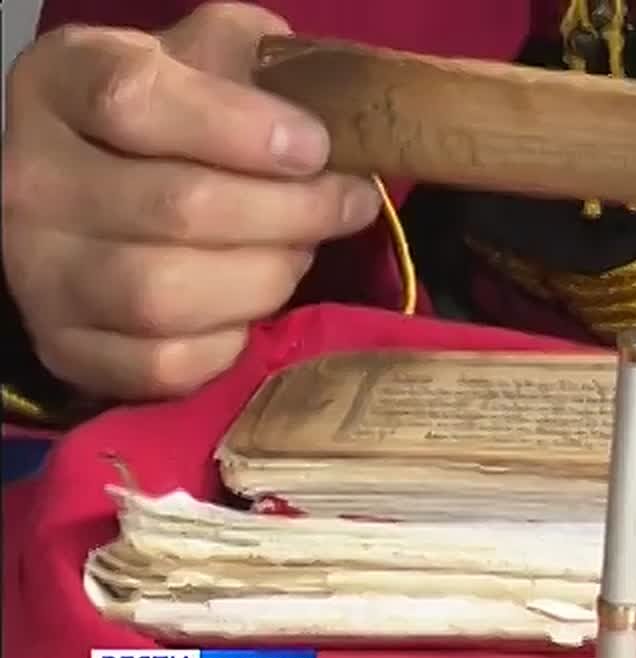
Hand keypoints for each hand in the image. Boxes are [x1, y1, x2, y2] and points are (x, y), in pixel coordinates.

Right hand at [2, 2, 381, 399]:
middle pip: (177, 207)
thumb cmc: (180, 116)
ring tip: (299, 252)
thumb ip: (262, 63)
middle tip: (346, 205)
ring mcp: (38, 271)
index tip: (315, 147)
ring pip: (169, 294)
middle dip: (292, 212)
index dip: (240, 129)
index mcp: (62, 82)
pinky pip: (165, 365)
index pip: (133, 101)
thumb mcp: (211, 56)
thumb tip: (337, 114)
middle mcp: (31, 178)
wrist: (106, 187)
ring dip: (266, 277)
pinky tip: (250, 307)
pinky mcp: (67, 347)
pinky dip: (229, 342)